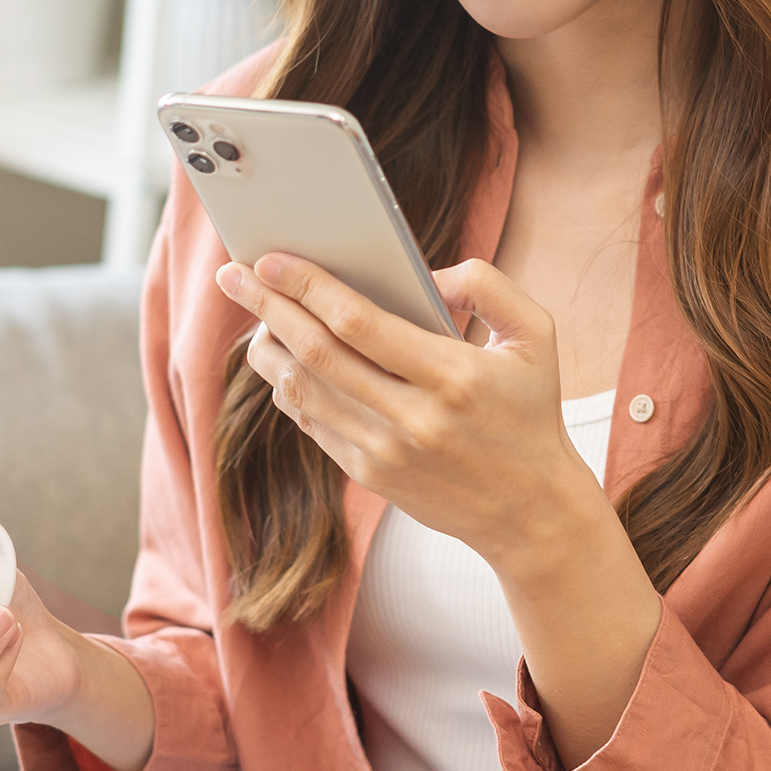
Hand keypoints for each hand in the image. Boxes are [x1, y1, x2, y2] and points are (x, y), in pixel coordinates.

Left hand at [220, 253, 603, 576]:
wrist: (531, 511)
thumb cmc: (529, 412)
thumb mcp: (536, 336)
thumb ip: (488, 286)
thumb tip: (426, 272)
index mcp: (453, 377)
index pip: (360, 323)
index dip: (308, 286)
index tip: (271, 259)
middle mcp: (412, 419)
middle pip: (316, 353)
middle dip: (268, 306)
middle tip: (234, 272)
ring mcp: (384, 452)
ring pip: (302, 390)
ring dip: (268, 345)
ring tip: (254, 311)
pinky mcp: (368, 473)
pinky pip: (311, 421)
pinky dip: (286, 383)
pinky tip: (279, 355)